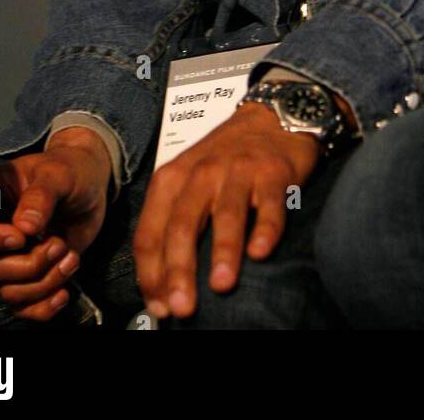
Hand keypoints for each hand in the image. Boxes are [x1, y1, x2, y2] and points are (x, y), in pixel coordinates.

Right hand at [0, 127, 111, 322]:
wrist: (91, 184)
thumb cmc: (69, 169)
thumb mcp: (58, 174)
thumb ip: (40, 196)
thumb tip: (24, 226)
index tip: (20, 237)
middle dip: (28, 264)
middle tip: (58, 243)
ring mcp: (12, 256)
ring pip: (9, 291)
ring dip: (43, 283)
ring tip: (70, 257)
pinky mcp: (31, 274)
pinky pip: (24, 306)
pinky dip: (43, 307)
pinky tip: (63, 293)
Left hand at [133, 102, 321, 320]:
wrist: (271, 116)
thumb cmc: (226, 157)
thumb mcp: (189, 179)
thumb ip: (175, 222)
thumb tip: (163, 286)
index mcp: (173, 179)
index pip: (151, 231)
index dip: (151, 273)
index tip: (158, 306)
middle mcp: (202, 173)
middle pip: (182, 225)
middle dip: (179, 270)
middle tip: (181, 307)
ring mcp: (238, 171)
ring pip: (226, 214)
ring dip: (223, 252)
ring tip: (221, 285)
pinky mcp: (273, 173)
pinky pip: (269, 205)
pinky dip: (265, 229)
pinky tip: (261, 252)